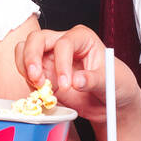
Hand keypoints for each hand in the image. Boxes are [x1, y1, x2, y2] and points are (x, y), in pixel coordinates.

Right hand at [14, 24, 140, 126]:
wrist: (109, 102)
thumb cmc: (115, 84)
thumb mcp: (112, 82)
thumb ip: (94, 80)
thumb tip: (77, 80)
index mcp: (82, 38)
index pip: (64, 43)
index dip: (62, 63)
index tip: (67, 84)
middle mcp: (63, 43)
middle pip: (37, 39)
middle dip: (32, 58)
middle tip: (37, 80)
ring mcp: (49, 57)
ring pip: (24, 50)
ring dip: (25, 68)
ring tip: (39, 87)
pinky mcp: (42, 72)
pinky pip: (25, 71)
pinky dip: (27, 81)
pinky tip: (42, 93)